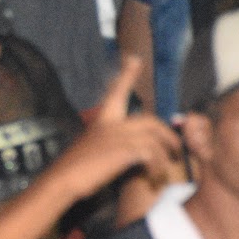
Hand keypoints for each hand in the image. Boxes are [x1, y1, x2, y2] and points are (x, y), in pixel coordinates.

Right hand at [50, 58, 179, 199]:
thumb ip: (107, 143)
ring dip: (167, 151)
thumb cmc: (73, 169)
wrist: (62, 179)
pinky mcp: (123, 150)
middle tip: (176, 148)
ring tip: (171, 165)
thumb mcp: (90, 149)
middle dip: (168, 133)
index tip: (134, 59)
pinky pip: (152, 153)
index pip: (116, 91)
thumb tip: (121, 151)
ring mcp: (118, 135)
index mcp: (102, 120)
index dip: (127, 75)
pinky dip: (157, 165)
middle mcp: (111, 123)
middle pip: (149, 120)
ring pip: (155, 135)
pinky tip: (155, 176)